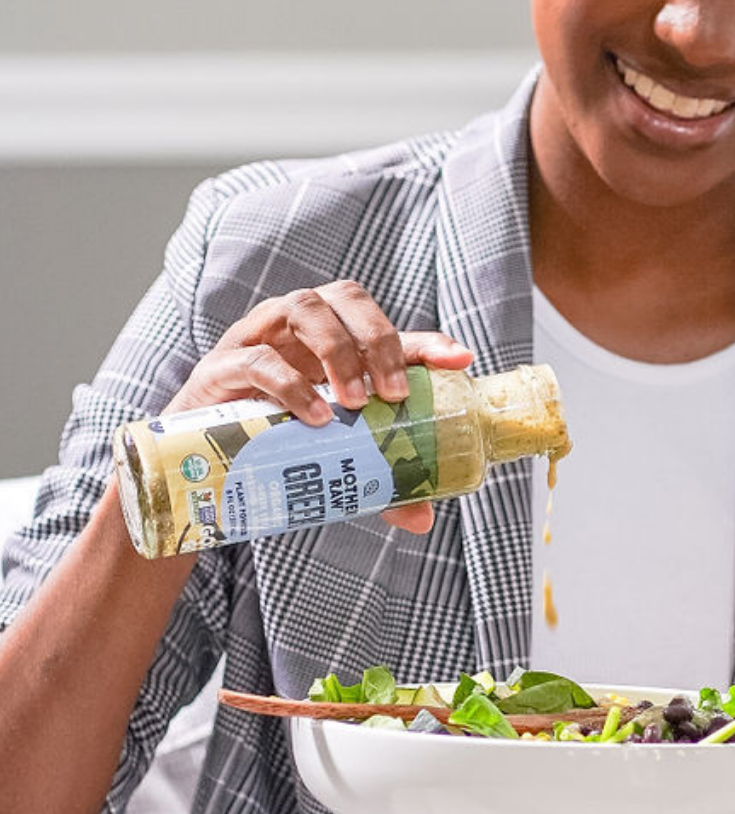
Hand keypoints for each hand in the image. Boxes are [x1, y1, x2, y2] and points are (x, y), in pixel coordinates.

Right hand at [165, 279, 473, 533]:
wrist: (197, 466)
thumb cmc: (274, 443)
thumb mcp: (330, 454)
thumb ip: (374, 479)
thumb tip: (424, 517)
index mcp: (332, 339)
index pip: (383, 323)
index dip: (423, 337)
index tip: (457, 359)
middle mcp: (298, 326)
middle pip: (344, 297)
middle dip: (378, 339)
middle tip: (393, 394)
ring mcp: (258, 337)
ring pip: (302, 309)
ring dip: (338, 351)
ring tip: (356, 404)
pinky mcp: (223, 366)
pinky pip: (257, 357)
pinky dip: (291, 384)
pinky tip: (314, 417)